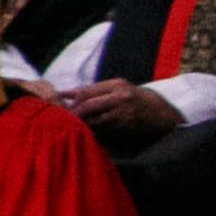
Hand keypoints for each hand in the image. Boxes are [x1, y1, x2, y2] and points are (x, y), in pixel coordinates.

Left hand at [60, 80, 181, 144]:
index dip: (69, 96)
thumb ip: (94, 90)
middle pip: (89, 105)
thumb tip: (68, 94)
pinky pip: (103, 128)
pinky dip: (92, 129)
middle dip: (73, 111)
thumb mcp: (117, 87)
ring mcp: (124, 113)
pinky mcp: (126, 126)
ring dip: (81, 122)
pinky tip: (85, 130)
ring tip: (69, 123)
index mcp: (116, 85)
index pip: (87, 91)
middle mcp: (120, 97)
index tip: (55, 100)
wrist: (160, 112)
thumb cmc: (133, 97)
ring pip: (95, 119)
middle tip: (59, 116)